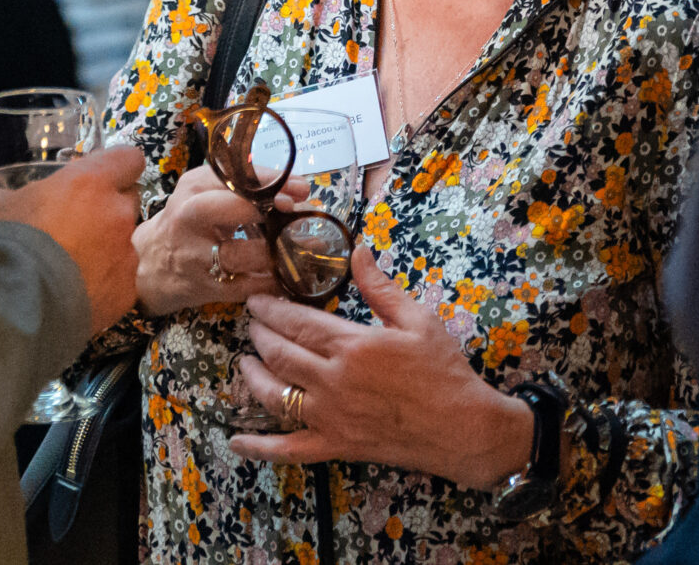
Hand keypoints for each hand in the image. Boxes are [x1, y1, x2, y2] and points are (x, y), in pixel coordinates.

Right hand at [0, 143, 143, 335]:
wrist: (10, 314)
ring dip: (106, 247)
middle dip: (107, 208)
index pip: (130, 158)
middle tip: (74, 222)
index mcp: (89, 183)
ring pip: (125, 243)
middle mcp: (116, 215)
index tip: (94, 179)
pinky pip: (121, 281)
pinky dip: (105, 284)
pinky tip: (74, 293)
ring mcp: (124, 256)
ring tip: (69, 264)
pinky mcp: (125, 294)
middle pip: (127, 200)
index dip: (115, 166)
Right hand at [133, 164, 311, 317]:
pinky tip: (290, 275)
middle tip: (299, 215)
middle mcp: (191, 217)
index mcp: (195, 187)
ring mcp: (196, 255)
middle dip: (271, 210)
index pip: (237, 176)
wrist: (148, 265)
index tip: (302, 189)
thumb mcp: (204, 192)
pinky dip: (272, 282)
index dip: (273, 181)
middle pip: (233, 208)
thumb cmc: (187, 222)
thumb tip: (299, 190)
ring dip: (280, 251)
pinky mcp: (205, 287)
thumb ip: (245, 185)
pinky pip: (246, 286)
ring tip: (307, 249)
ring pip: (244, 253)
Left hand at [229, 248, 533, 489]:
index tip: (257, 300)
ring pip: (275, 396)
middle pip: (279, 355)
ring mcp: (330, 416)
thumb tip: (358, 250)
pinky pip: (288, 449)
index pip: (296, 323)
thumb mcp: (417, 319)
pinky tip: (236, 441)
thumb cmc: (443, 371)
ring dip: (253, 377)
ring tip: (245, 363)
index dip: (271, 310)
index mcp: (351, 345)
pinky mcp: (335, 445)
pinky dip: (259, 447)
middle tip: (250, 324)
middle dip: (259, 336)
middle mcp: (332, 380)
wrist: (462, 427)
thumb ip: (381, 287)